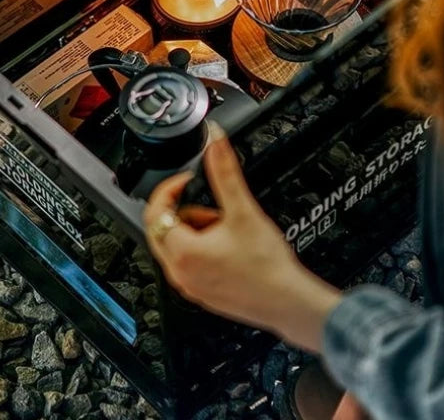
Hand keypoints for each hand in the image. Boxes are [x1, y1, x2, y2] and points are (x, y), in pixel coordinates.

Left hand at [144, 123, 341, 352]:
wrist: (288, 301)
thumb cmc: (267, 265)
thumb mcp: (243, 209)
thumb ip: (225, 170)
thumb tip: (215, 141)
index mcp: (182, 252)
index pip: (156, 210)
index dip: (171, 188)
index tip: (189, 180)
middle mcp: (179, 273)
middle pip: (162, 228)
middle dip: (184, 211)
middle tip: (211, 207)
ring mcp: (189, 286)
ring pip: (176, 246)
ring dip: (195, 230)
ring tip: (226, 228)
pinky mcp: (202, 293)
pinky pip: (189, 263)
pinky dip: (202, 248)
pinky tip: (230, 247)